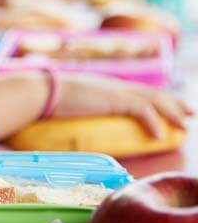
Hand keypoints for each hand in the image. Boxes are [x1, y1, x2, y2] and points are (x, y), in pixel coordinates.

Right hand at [54, 73, 193, 137]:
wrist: (39, 92)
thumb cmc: (45, 100)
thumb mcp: (66, 107)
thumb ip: (74, 114)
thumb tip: (68, 130)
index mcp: (104, 87)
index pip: (137, 91)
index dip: (156, 98)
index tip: (169, 106)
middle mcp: (113, 86)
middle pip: (153, 93)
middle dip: (174, 103)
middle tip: (190, 113)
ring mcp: (114, 91)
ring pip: (154, 99)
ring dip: (173, 112)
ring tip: (186, 125)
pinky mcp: (114, 99)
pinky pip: (142, 110)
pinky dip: (154, 122)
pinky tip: (160, 136)